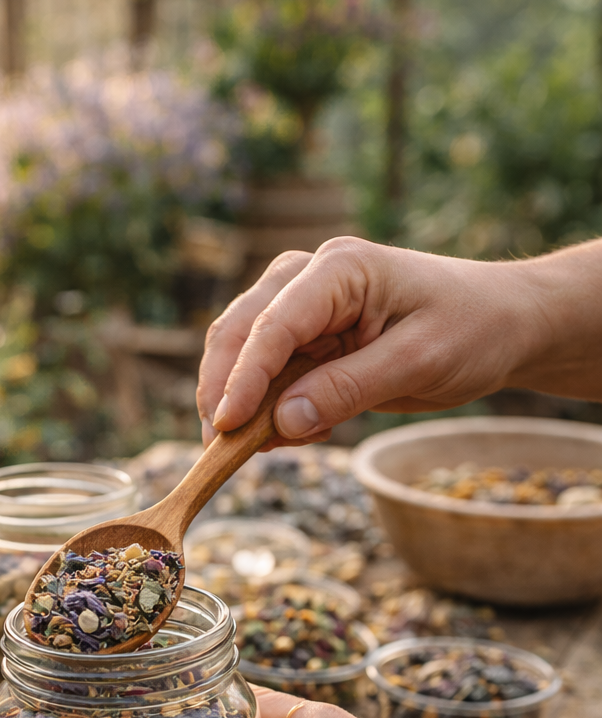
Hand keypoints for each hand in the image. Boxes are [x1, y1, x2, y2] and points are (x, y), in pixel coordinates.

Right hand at [196, 236, 601, 445]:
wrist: (501, 324)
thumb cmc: (471, 330)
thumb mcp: (418, 362)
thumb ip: (348, 389)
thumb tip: (280, 423)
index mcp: (340, 269)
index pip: (274, 324)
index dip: (244, 378)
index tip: (226, 427)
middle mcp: (310, 276)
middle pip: (239, 331)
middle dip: (222, 389)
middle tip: (217, 449)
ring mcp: (302, 304)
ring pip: (241, 351)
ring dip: (240, 402)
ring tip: (258, 447)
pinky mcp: (305, 335)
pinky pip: (266, 374)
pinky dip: (265, 408)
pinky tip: (290, 435)